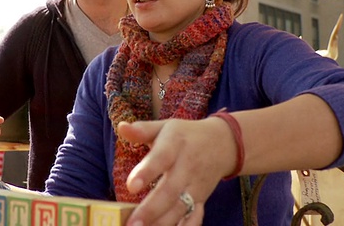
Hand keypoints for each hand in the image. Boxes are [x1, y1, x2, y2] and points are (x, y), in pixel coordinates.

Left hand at [120, 117, 236, 225]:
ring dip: (162, 223)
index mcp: (175, 145)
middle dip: (151, 210)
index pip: (161, 159)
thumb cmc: (185, 135)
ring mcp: (196, 186)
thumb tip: (121, 127)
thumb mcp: (165, 126)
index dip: (146, 173)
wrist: (222, 143)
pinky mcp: (202, 200)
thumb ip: (142, 130)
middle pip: (170, 191)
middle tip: (132, 224)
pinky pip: (194, 217)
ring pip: (181, 208)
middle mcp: (187, 167)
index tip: (130, 186)